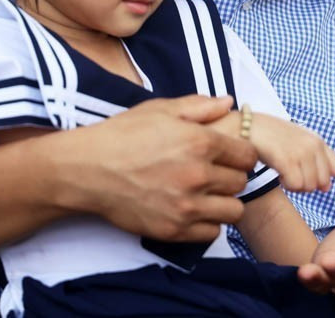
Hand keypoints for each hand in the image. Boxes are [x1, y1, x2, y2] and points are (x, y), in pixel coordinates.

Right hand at [85, 95, 257, 241]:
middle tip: (213, 173)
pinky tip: (191, 210)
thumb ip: (199, 106)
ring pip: (233, 211)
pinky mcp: (174, 229)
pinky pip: (211, 233)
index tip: (229, 156)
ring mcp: (187, 206)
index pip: (247, 155)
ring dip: (223, 202)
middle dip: (231, 176)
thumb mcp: (159, 109)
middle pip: (241, 183)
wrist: (87, 170)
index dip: (240, 154)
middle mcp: (198, 175)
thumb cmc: (122, 135)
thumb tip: (229, 103)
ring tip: (205, 194)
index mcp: (200, 142)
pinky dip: (206, 223)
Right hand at [250, 113, 334, 194]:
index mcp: (316, 141)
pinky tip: (277, 172)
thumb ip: (313, 162)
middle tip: (289, 172)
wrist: (245, 126)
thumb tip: (326, 187)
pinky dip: (285, 184)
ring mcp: (302, 152)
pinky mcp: (288, 160)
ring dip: (294, 185)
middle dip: (306, 184)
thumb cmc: (267, 136)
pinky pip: (295, 186)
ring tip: (281, 169)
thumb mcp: (295, 143)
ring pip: (308, 187)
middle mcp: (313, 146)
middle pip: (321, 183)